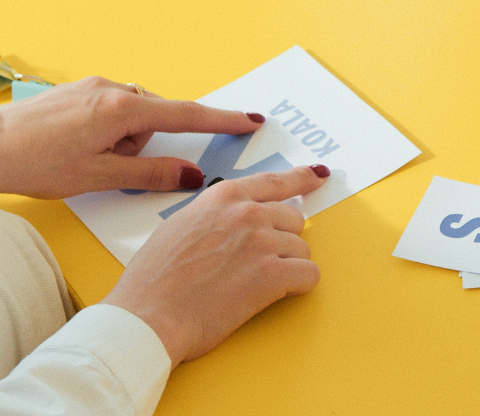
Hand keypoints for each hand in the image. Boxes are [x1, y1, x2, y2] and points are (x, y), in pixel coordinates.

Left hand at [0, 77, 266, 197]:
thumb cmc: (33, 162)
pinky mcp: (78, 90)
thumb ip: (150, 174)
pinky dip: (105, 129)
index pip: (187, 115)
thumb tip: (192, 175)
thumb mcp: (98, 178)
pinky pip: (110, 109)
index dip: (222, 121)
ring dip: (121, 139)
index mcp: (124, 110)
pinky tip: (74, 146)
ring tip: (82, 159)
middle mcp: (114, 89)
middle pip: (155, 119)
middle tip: (107, 166)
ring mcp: (94, 86)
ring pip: (131, 116)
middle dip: (143, 145)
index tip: (251, 120)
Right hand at [102, 165, 326, 366]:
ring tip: (253, 285)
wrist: (145, 319)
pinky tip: (275, 294)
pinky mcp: (271, 273)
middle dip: (281, 241)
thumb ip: (215, 214)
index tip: (318, 175)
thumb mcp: (180, 225)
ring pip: (302, 249)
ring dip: (286, 267)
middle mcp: (248, 211)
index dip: (301, 178)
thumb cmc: (153, 282)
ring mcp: (261, 240)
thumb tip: (234, 218)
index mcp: (224, 196)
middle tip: (256, 264)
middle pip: (293, 219)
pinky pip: (309, 275)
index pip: (275, 181)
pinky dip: (298, 286)